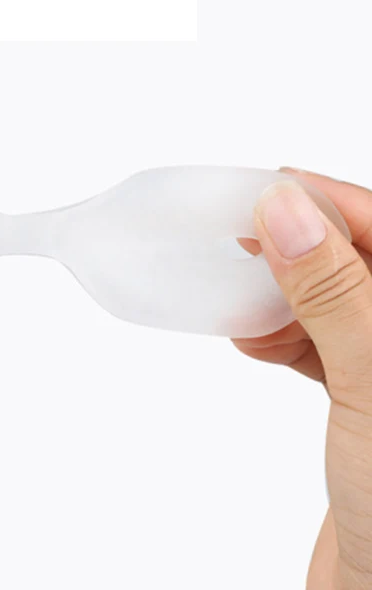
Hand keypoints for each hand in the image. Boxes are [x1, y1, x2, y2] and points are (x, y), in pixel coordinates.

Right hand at [234, 169, 371, 589]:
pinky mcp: (366, 405)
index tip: (265, 188)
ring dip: (283, 290)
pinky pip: (321, 343)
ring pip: (336, 300)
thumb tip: (287, 207)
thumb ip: (335, 293)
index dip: (329, 202)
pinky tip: (250, 339)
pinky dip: (281, 334)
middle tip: (236, 234)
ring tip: (238, 293)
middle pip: (360, 261)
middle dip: (298, 243)